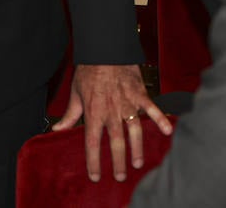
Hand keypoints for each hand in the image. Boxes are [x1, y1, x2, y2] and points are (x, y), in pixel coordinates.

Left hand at [52, 64, 172, 181]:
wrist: (104, 48)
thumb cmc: (89, 70)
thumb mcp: (75, 93)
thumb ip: (70, 115)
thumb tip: (57, 129)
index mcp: (94, 112)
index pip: (92, 143)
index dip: (93, 162)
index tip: (95, 176)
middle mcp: (111, 111)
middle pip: (116, 143)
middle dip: (118, 162)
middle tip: (120, 176)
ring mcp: (127, 103)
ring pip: (134, 131)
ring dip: (137, 149)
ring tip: (137, 163)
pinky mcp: (140, 93)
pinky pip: (152, 109)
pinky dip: (161, 119)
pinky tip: (168, 131)